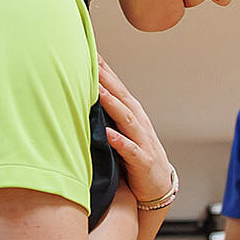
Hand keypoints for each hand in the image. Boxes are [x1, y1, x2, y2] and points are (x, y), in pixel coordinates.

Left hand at [94, 58, 175, 211]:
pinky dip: (120, 141)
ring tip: (97, 91)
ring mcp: (143, 141)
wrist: (158, 187)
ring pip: (127, 119)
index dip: (104, 70)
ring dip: (112, 104)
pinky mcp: (143, 161)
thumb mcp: (121, 132)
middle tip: (90, 62)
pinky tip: (109, 134)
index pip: (117, 88)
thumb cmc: (136, 158)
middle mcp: (139, 124)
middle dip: (106, 79)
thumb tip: (82, 98)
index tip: (89, 52)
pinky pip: (131, 150)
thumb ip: (106, 116)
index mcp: (132, 115)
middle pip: (121, 97)